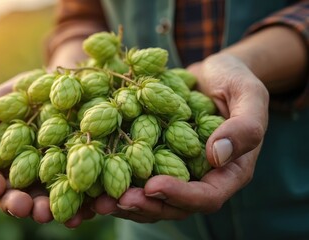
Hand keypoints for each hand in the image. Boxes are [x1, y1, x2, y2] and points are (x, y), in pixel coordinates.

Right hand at [0, 72, 94, 227]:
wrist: (70, 84)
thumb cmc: (31, 89)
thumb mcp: (6, 97)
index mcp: (4, 161)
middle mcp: (27, 176)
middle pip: (18, 197)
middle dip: (19, 205)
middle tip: (23, 207)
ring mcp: (54, 179)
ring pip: (48, 202)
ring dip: (48, 211)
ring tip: (50, 213)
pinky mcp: (81, 176)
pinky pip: (81, 196)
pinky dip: (82, 206)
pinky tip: (85, 210)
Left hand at [91, 53, 268, 221]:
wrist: (212, 73)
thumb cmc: (236, 81)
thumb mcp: (249, 96)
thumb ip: (244, 126)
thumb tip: (216, 155)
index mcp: (228, 172)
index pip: (207, 196)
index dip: (180, 196)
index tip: (153, 185)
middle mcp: (199, 178)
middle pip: (173, 205)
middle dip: (144, 205)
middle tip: (115, 201)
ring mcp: (175, 170)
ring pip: (150, 198)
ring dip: (123, 201)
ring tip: (96, 200)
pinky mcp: (154, 157)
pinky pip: (135, 175)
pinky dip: (113, 180)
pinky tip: (91, 180)